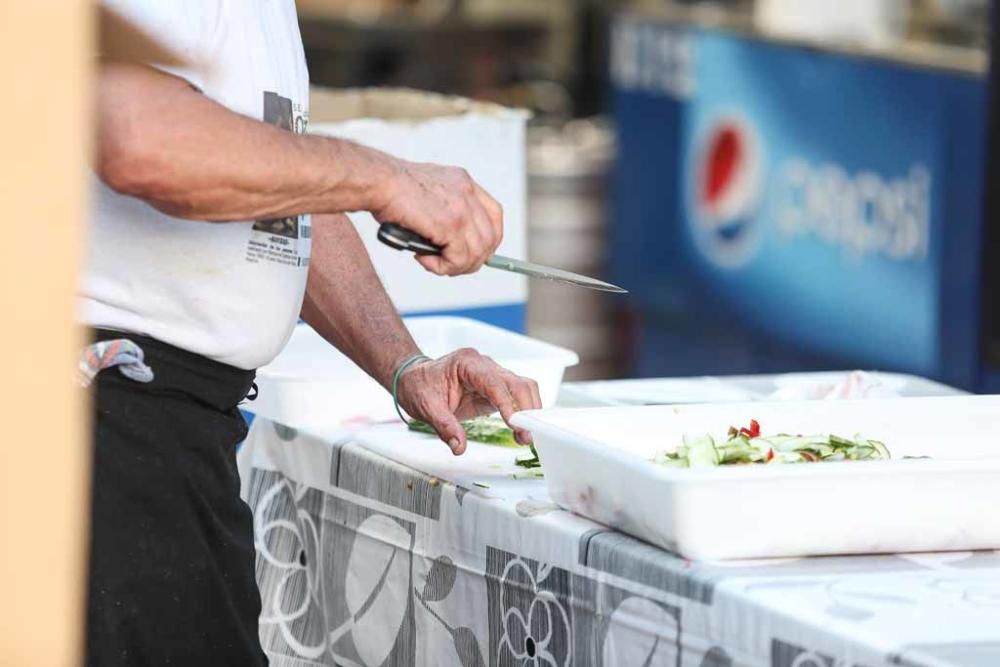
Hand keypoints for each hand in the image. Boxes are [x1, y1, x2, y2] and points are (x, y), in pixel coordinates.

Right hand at [373, 159, 502, 275]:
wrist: (378, 181)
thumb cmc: (390, 187)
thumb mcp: (428, 192)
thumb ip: (443, 209)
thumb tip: (447, 241)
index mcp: (463, 182)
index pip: (494, 215)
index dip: (488, 239)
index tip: (475, 252)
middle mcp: (468, 193)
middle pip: (490, 237)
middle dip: (472, 259)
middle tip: (448, 264)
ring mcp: (462, 209)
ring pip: (477, 253)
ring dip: (455, 266)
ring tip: (432, 262)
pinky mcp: (451, 225)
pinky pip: (459, 259)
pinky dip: (442, 267)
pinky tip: (424, 259)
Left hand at [395, 348, 541, 454]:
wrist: (413, 378)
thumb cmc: (418, 386)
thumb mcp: (426, 407)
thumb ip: (445, 426)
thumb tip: (459, 447)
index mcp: (467, 364)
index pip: (494, 383)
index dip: (508, 404)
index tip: (516, 425)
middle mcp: (484, 366)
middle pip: (517, 382)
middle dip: (526, 409)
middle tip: (526, 436)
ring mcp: (491, 376)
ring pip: (522, 388)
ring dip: (528, 412)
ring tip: (525, 436)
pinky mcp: (494, 389)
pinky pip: (515, 397)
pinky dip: (522, 413)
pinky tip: (521, 430)